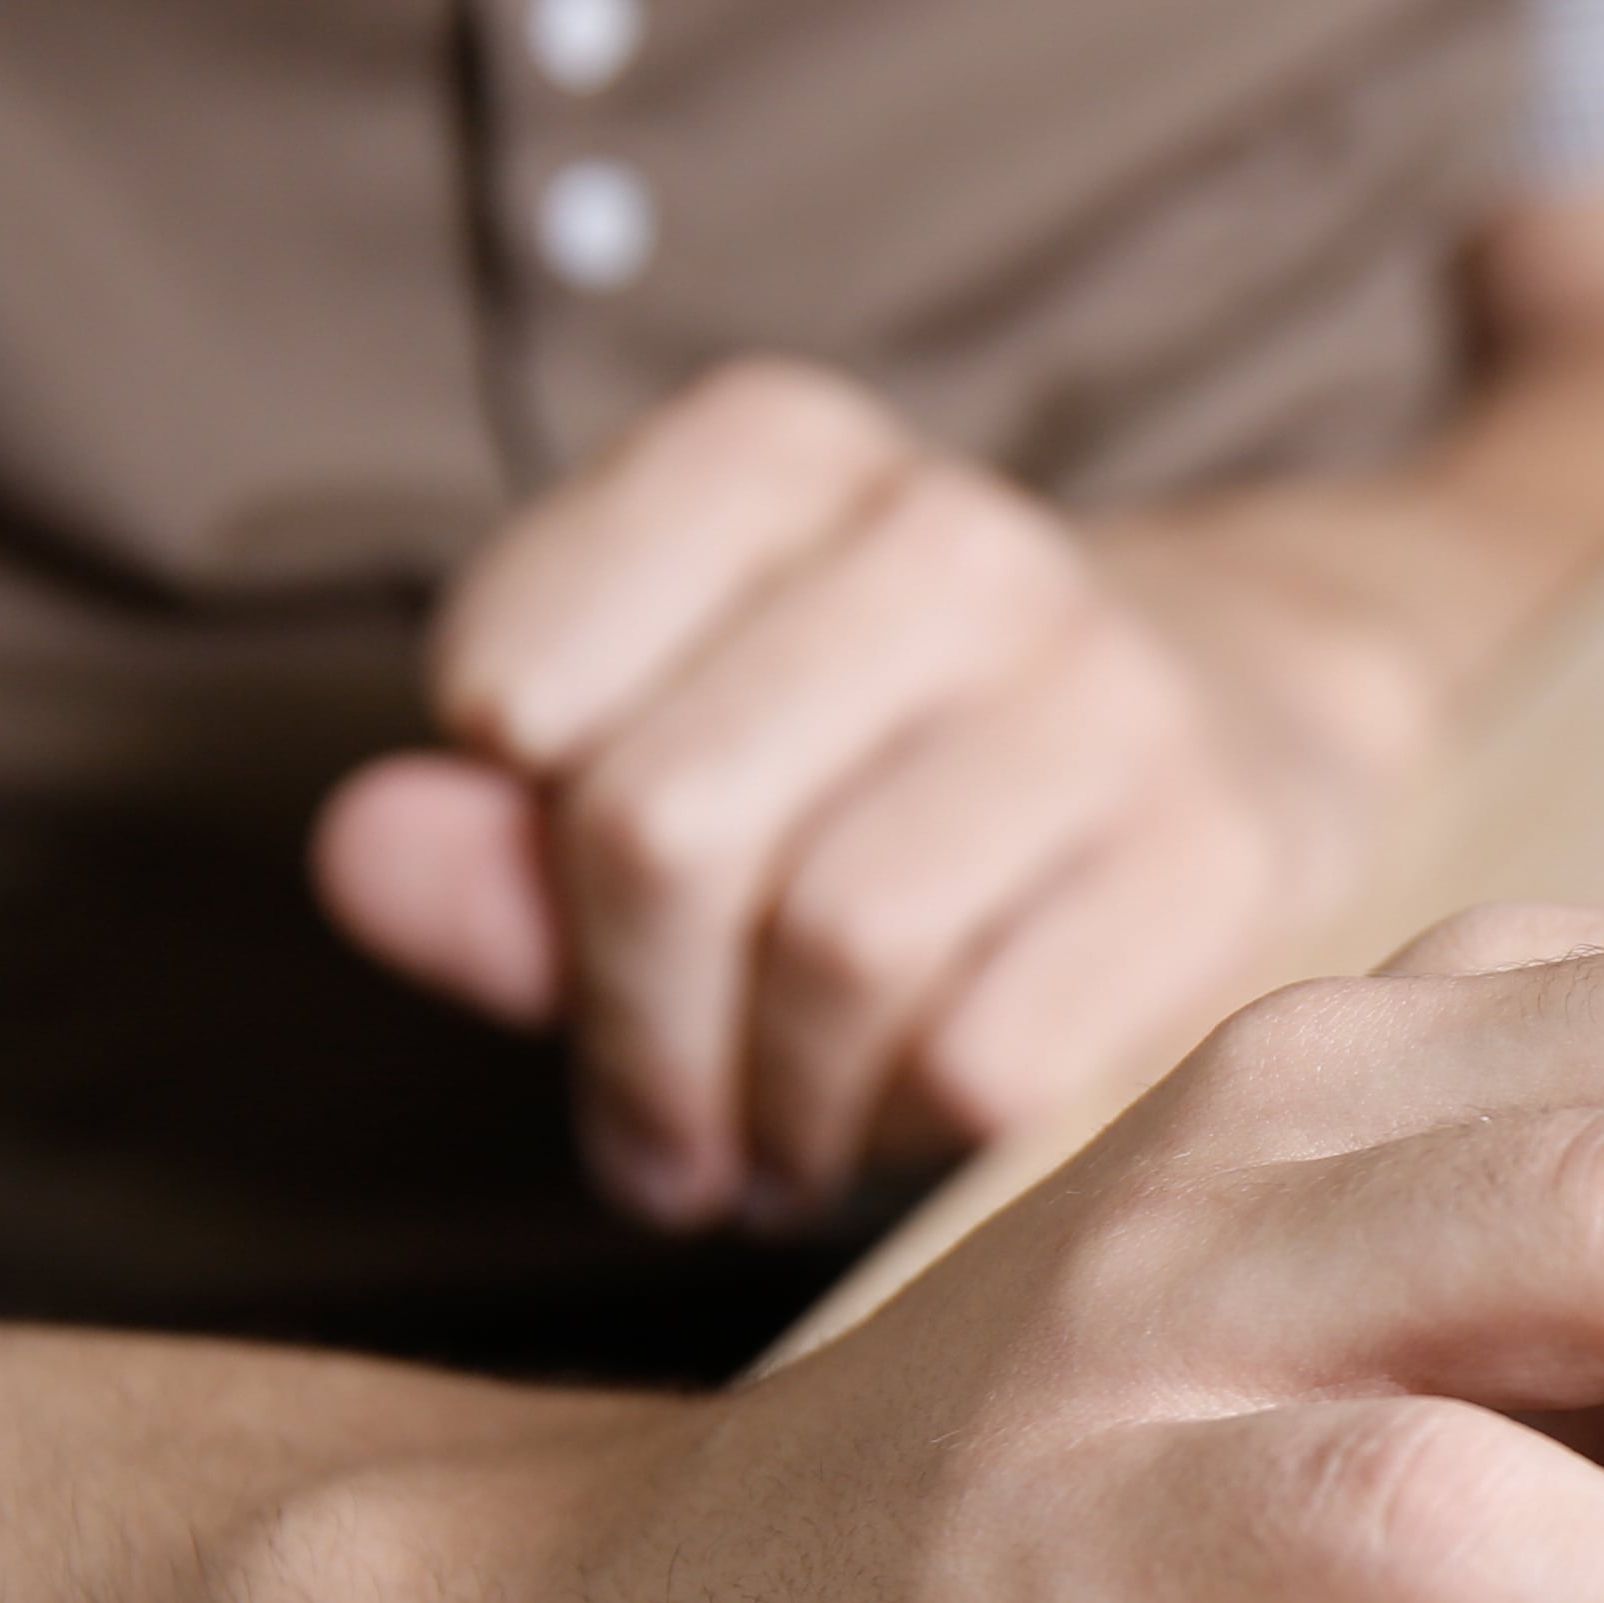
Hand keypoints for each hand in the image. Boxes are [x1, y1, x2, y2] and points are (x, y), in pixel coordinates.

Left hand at [318, 358, 1436, 1233]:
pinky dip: (912, 1133)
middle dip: (627, 1030)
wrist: (1246, 713)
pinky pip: (992, 1050)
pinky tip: (896, 1130)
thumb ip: (491, 830)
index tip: (565, 903)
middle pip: (667, 832)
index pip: (516, 683)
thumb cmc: (885, 758)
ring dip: (768, 1109)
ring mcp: (1108, 687)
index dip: (513, 844)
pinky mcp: (1220, 847)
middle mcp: (952, 535)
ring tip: (763, 1152)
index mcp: (777, 450)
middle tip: (647, 1138)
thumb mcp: (664, 749)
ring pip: (839, 949)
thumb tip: (357, 862)